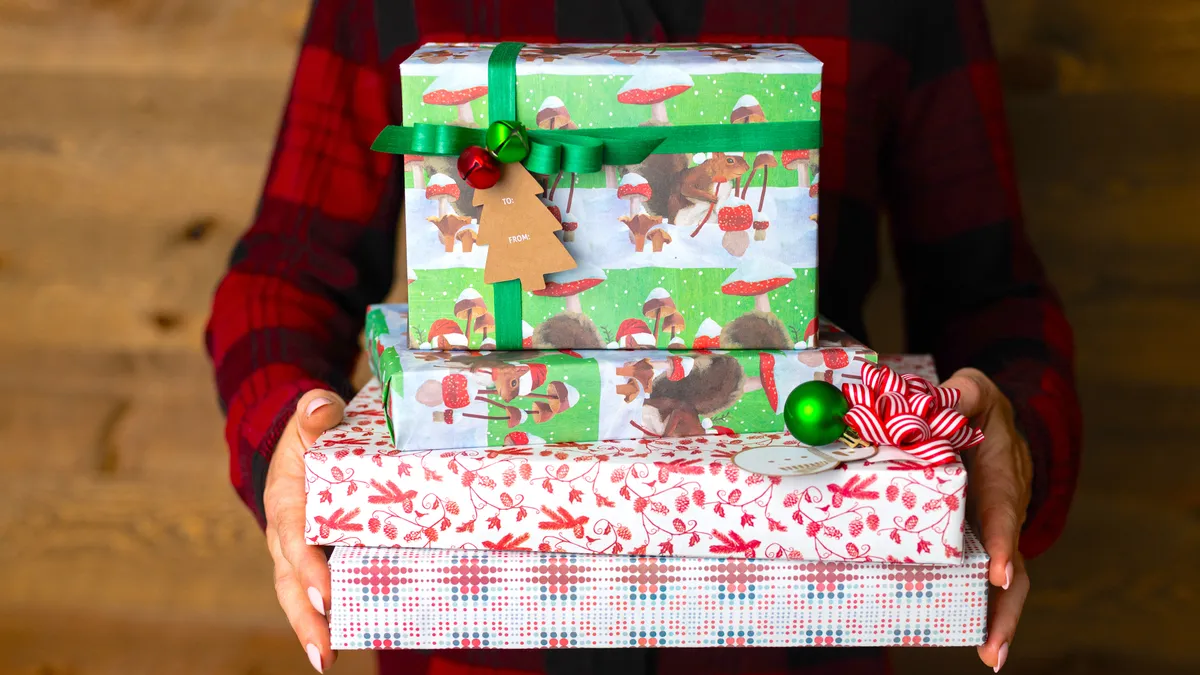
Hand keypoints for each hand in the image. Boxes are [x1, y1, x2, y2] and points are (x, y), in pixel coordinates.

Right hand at [264, 390, 346, 672]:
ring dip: (313, 627)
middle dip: (306, 616)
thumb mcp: (312, 416)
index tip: (326, 591)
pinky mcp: (319, 557)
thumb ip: (316, 411)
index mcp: (287, 500)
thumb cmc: (312, 430)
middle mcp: (287, 533)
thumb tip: (319, 406)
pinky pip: (323, 588)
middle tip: (323, 651)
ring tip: (327, 661)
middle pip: (291, 580)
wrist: (303, 440)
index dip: (309, 565)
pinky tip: (355, 637)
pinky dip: (333, 614)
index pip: (295, 538)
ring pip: (300, 593)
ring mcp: (301, 551)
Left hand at [941, 368, 1032, 672]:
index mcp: (1001, 476)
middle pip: (1013, 563)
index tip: (998, 576)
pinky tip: (976, 640)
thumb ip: (963, 392)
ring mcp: (996, 530)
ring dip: (1001, 620)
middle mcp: (1005, 510)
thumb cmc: (976, 405)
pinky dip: (985, 609)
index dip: (1002, 543)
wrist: (992, 417)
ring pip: (1007, 579)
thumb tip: (945, 399)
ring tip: (991, 656)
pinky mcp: (980, 540)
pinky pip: (984, 575)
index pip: (1003, 512)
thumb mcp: (973, 390)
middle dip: (1006, 606)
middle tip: (994, 645)